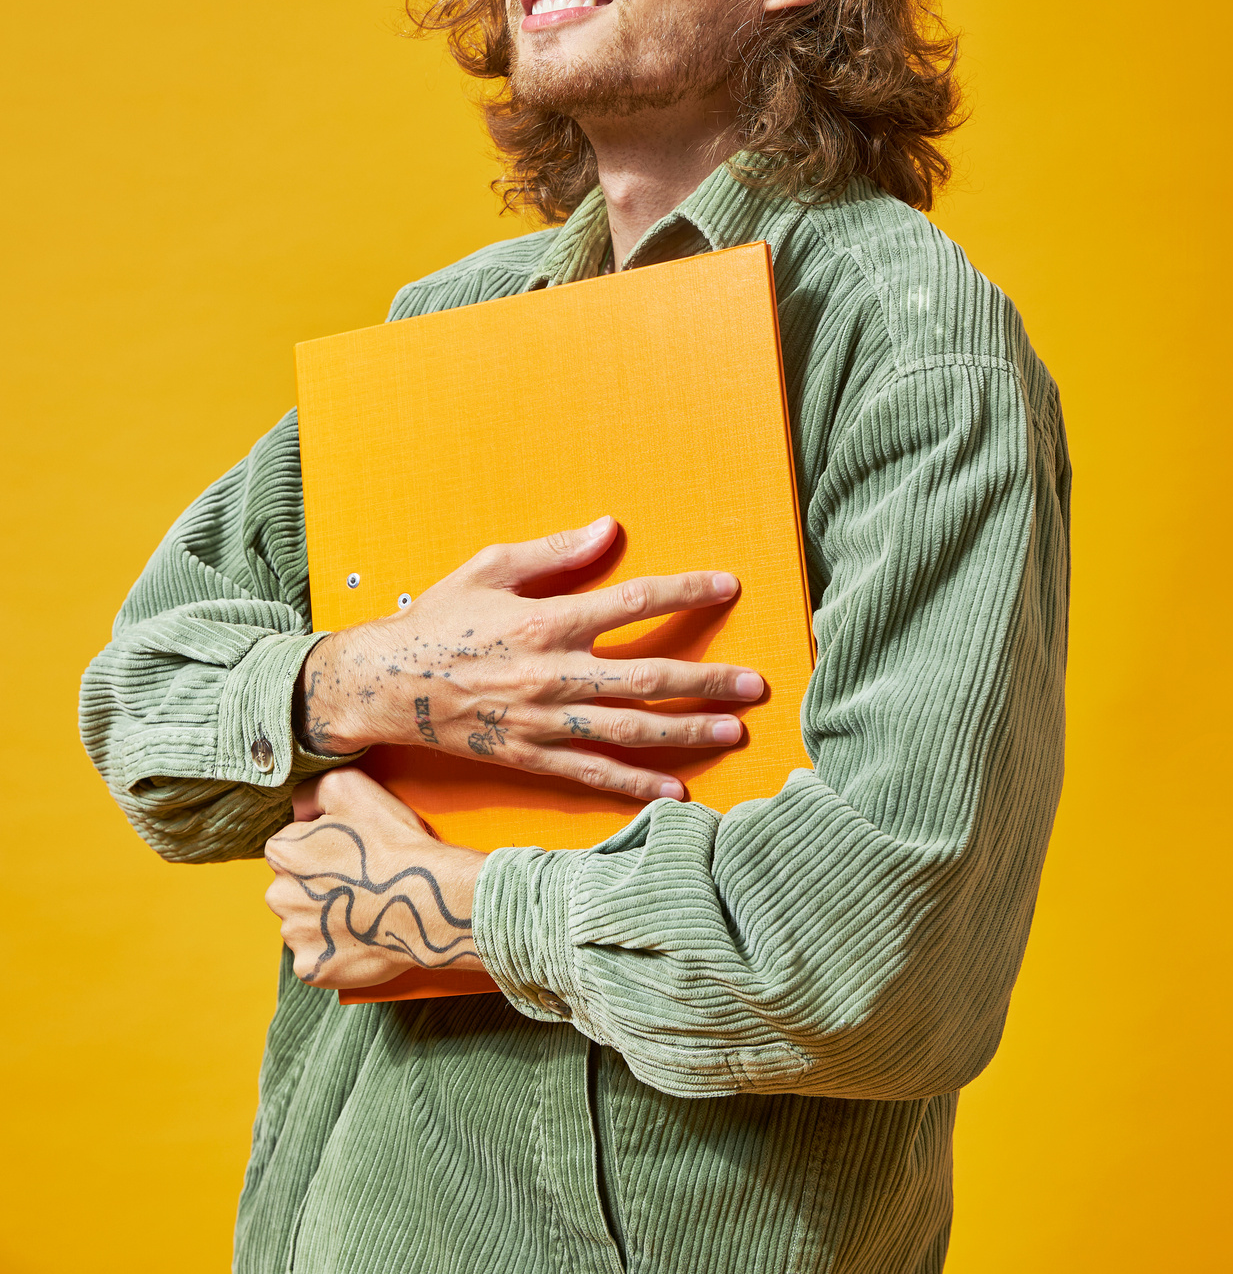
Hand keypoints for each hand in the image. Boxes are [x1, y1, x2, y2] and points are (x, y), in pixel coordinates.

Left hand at [264, 769, 486, 987]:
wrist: (424, 902)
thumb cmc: (391, 844)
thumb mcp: (350, 788)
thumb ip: (310, 792)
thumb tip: (297, 810)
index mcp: (283, 853)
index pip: (288, 848)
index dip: (320, 848)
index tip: (347, 854)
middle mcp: (278, 896)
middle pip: (291, 888)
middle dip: (317, 886)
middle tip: (357, 883)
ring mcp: (295, 936)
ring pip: (304, 923)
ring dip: (326, 918)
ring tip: (363, 910)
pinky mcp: (312, 968)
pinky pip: (317, 957)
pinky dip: (334, 950)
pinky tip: (360, 936)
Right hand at [293, 516, 762, 804]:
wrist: (385, 684)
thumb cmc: (439, 619)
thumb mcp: (491, 569)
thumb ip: (556, 552)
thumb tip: (610, 530)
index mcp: (546, 621)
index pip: (632, 602)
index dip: (685, 592)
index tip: (729, 586)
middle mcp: (552, 675)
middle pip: (647, 677)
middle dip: (708, 680)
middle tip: (756, 684)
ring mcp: (544, 722)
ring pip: (630, 731)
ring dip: (688, 732)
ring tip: (734, 732)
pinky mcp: (531, 757)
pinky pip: (592, 776)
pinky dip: (636, 787)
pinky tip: (676, 792)